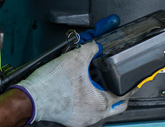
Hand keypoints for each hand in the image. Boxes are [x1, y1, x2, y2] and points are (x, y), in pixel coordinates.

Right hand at [13, 40, 129, 126]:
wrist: (30, 97)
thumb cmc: (51, 84)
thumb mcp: (77, 58)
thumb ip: (92, 48)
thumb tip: (97, 44)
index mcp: (100, 104)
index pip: (125, 97)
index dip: (131, 86)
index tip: (135, 81)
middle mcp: (93, 115)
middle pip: (115, 105)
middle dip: (118, 91)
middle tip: (119, 80)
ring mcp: (82, 119)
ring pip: (101, 107)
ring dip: (102, 93)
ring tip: (99, 79)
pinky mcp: (71, 118)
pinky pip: (88, 109)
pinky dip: (90, 98)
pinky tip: (84, 85)